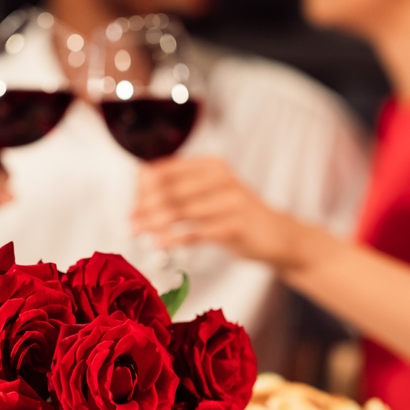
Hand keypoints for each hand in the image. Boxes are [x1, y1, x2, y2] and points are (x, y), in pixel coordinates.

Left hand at [131, 156, 306, 268]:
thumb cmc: (238, 216)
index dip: (144, 189)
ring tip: (138, 233)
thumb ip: (182, 190)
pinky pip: (197, 231)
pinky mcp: (236, 225)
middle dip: (145, 206)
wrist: (280, 236)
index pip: (167, 170)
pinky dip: (174, 238)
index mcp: (211, 165)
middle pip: (171, 190)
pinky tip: (159, 244)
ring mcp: (231, 200)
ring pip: (181, 210)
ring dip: (155, 223)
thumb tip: (140, 192)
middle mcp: (221, 177)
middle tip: (129, 222)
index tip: (132, 206)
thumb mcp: (212, 194)